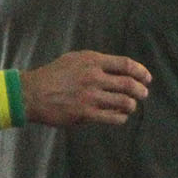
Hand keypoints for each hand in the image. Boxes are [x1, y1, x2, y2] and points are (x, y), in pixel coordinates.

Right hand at [22, 51, 152, 127]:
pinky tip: (119, 116)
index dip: (141, 72)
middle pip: (130, 84)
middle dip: (141, 91)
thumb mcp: (74, 60)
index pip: (126, 64)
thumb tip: (120, 70)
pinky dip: (121, 117)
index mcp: (91, 61)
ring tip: (129, 106)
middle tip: (143, 94)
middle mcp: (93, 77)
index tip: (147, 78)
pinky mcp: (86, 113)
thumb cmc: (53, 76)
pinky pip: (114, 118)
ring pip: (125, 102)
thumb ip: (96, 63)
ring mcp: (90, 96)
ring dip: (132, 105)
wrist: (31, 93)